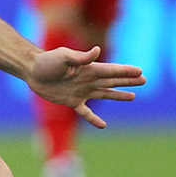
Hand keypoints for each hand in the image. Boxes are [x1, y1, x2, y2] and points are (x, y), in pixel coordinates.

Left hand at [27, 43, 143, 127]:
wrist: (31, 71)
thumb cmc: (46, 61)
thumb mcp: (63, 56)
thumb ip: (81, 57)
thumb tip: (97, 51)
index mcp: (88, 69)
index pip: (112, 71)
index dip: (126, 72)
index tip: (141, 72)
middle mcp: (88, 80)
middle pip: (112, 82)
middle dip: (128, 82)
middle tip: (144, 81)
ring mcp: (81, 91)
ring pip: (104, 94)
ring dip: (118, 96)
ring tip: (133, 96)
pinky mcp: (71, 101)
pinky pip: (85, 112)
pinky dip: (93, 119)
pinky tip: (103, 125)